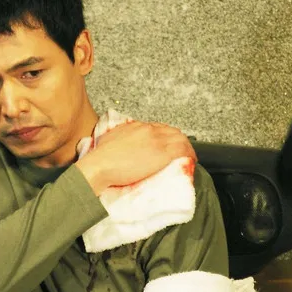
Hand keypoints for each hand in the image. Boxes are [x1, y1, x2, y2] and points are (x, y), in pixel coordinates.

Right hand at [76, 121, 194, 193]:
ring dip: (185, 147)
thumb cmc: (99, 158)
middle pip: (170, 130)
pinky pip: (183, 150)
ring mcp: (156, 140)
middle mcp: (148, 129)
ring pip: (180, 138)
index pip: (156, 127)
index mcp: (135, 126)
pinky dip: (190, 154)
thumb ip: (118, 140)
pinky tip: (191, 160)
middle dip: (177, 140)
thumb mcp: (108, 141)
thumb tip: (119, 146)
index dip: (163, 136)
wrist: (100, 165)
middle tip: (179, 151)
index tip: (164, 144)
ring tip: (187, 156)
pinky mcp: (163, 153)